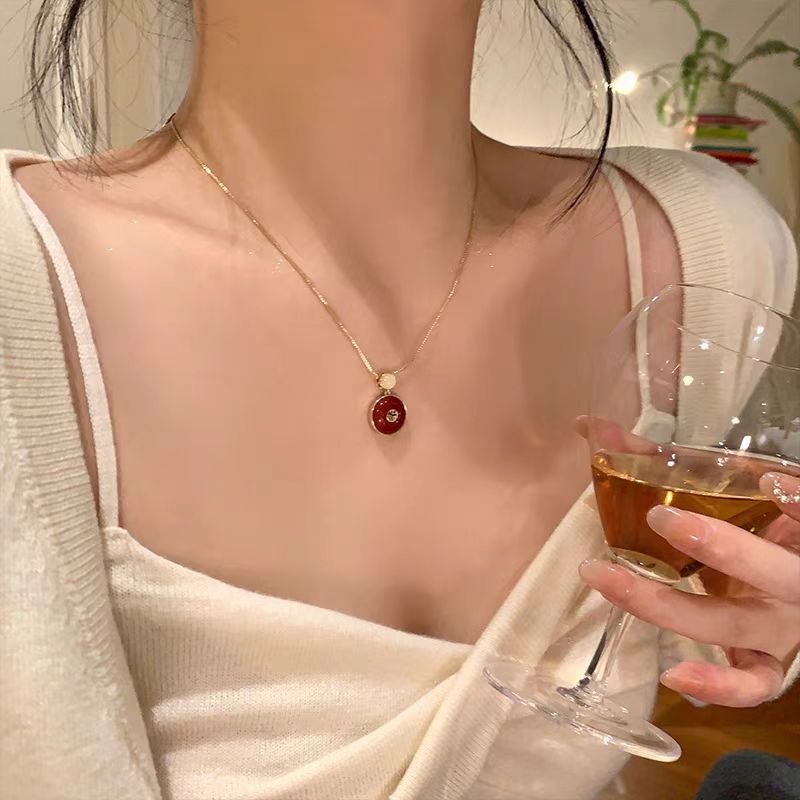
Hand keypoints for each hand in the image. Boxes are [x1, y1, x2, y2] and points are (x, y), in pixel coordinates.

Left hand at [580, 471, 799, 707]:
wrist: (776, 572)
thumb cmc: (742, 522)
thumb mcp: (720, 488)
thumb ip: (656, 457)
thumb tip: (584, 424)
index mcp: (795, 531)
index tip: (767, 481)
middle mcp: (793, 581)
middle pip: (773, 574)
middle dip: (722, 548)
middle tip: (658, 516)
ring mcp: (781, 624)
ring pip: (740, 626)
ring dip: (672, 606)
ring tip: (610, 579)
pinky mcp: (765, 657)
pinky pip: (754, 683)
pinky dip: (721, 686)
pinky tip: (675, 677)